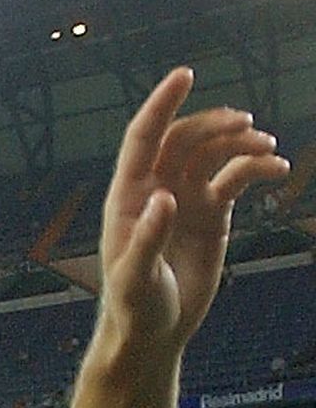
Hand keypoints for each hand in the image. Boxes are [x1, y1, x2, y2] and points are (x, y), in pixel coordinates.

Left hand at [99, 69, 288, 358]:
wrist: (155, 333)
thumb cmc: (134, 309)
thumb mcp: (135, 280)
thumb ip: (146, 240)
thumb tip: (164, 198)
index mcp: (128, 196)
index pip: (144, 137)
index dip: (163, 104)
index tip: (186, 73)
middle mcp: (157, 189)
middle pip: (185, 137)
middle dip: (214, 125)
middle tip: (245, 125)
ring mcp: (186, 198)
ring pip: (214, 153)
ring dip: (240, 143)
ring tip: (267, 146)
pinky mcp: (211, 214)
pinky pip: (235, 178)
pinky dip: (256, 168)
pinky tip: (278, 168)